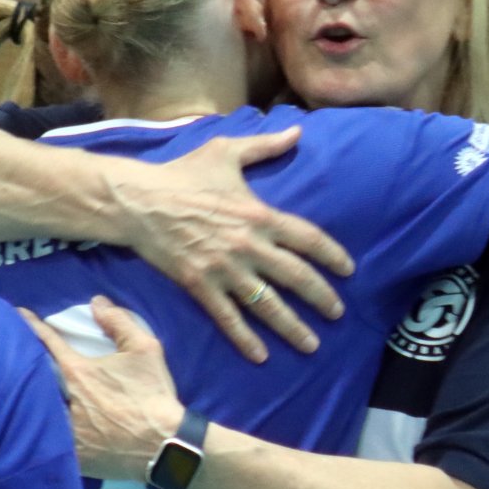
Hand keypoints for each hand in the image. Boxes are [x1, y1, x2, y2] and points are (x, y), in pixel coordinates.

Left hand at [19, 296, 184, 480]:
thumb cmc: (153, 394)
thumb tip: (97, 302)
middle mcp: (64, 401)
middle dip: (22, 368)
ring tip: (17, 397)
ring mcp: (65, 431)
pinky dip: (41, 431)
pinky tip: (36, 429)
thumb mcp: (145, 349)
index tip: (18, 315)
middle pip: (34, 379)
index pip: (48, 343)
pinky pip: (48, 441)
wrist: (164, 444)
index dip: (32, 325)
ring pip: (36, 411)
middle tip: (9, 359)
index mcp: (78, 373)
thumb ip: (119, 322)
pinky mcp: (70, 455)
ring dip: (27, 402)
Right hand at [114, 126, 354, 362]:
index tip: (349, 271)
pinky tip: (261, 356)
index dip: (332, 256)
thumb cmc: (183, 174)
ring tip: (311, 345)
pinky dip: (245, 339)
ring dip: (292, 327)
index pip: (308, 239)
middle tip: (338, 314)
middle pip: (296, 277)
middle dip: (321, 298)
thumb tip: (298, 132)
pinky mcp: (200, 285)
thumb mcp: (226, 152)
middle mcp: (249, 245)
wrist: (139, 201)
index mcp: (260, 214)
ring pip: (267, 305)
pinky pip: (228, 318)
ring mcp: (225, 269)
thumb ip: (265, 145)